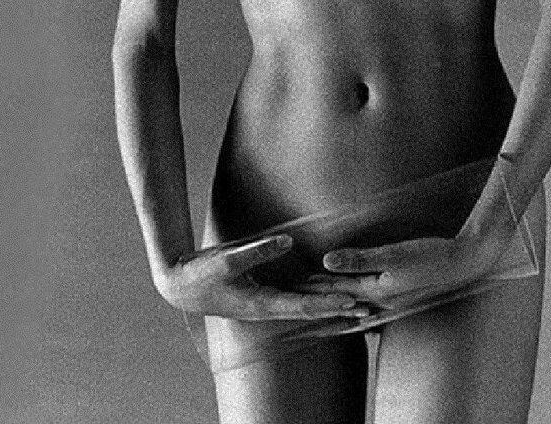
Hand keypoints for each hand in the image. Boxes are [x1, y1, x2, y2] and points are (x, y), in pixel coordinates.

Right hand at [155, 234, 370, 321]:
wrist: (180, 287)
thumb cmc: (201, 273)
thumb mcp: (227, 259)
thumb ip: (258, 250)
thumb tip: (288, 241)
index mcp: (262, 303)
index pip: (303, 305)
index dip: (328, 302)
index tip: (352, 300)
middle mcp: (268, 307)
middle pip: (311, 309)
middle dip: (339, 309)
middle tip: (370, 310)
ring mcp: (266, 302)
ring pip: (305, 304)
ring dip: (331, 304)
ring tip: (358, 305)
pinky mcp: (263, 293)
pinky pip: (296, 296)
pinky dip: (315, 296)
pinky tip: (327, 293)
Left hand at [298, 228, 511, 308]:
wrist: (463, 263)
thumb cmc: (429, 256)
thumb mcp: (391, 255)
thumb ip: (359, 259)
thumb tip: (326, 261)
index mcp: (377, 292)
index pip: (337, 290)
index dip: (314, 286)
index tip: (293, 284)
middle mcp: (382, 302)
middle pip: (343, 300)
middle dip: (321, 297)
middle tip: (297, 294)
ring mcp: (393, 300)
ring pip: (356, 303)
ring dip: (337, 300)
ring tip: (319, 302)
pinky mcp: (401, 294)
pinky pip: (371, 301)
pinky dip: (357, 301)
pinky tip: (356, 301)